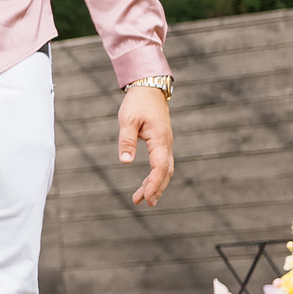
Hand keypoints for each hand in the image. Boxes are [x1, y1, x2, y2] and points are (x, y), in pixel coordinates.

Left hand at [118, 85, 174, 205]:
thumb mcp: (127, 121)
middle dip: (155, 189)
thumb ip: (126, 141)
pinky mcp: (162, 143)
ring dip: (155, 185)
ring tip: (141, 199)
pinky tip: (146, 184)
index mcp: (160, 140)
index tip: (146, 197)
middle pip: (165, 172)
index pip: (160, 167)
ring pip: (165, 169)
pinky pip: (161, 163)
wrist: (149, 90)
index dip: (154, 183)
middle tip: (144, 203)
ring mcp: (166, 144)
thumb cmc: (137, 104)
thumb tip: (125, 161)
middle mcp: (167, 144)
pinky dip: (155, 175)